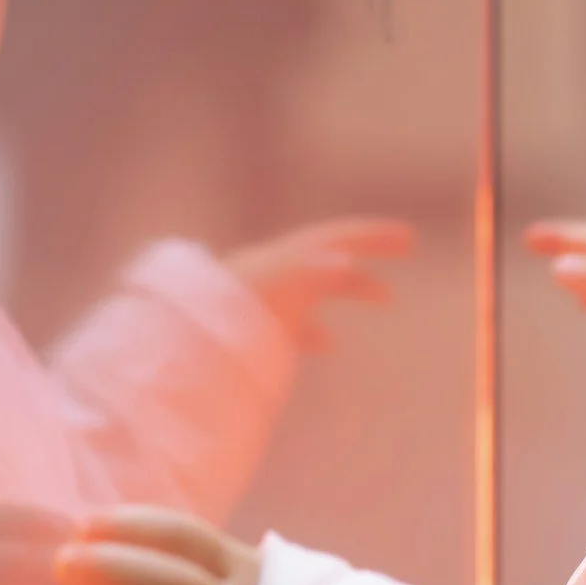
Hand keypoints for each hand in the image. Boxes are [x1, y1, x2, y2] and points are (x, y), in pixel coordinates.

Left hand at [225, 218, 414, 350]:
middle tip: (407, 246)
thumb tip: (343, 258)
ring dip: (351, 283)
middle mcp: (271, 273)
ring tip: (385, 295)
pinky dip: (316, 325)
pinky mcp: (249, 332)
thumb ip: (302, 276)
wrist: (177, 350)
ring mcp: (261, 301)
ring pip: (314, 284)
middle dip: (370, 246)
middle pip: (329, 251)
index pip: (335, 237)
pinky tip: (329, 344)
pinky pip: (291, 321)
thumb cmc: (225, 323)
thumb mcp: (268, 297)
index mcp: (280, 261)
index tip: (409, 237)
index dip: (373, 234)